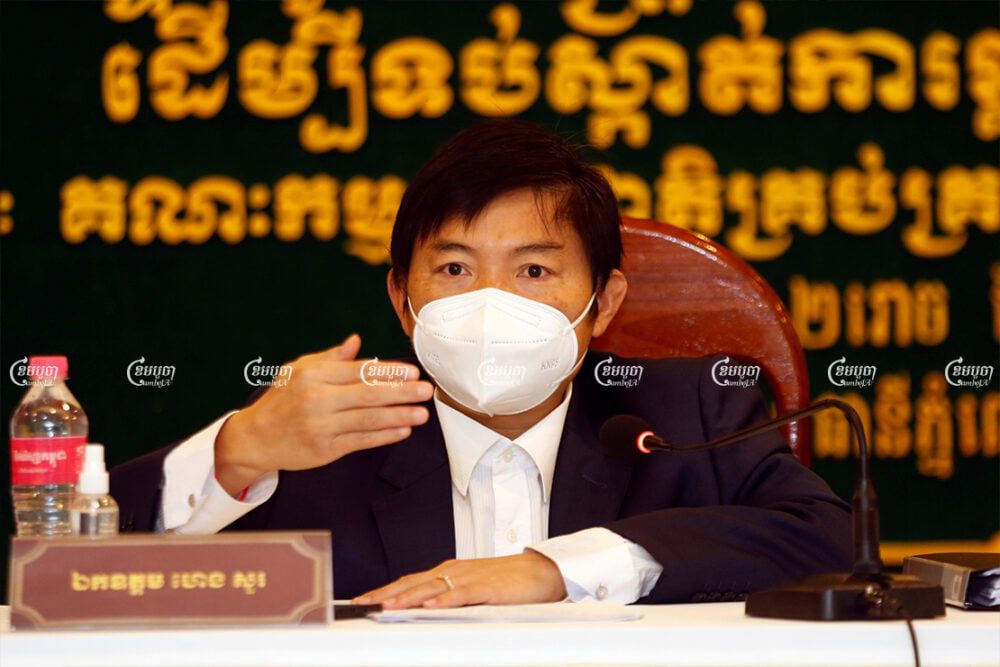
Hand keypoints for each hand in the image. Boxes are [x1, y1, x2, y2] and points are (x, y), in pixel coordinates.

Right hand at [214, 334, 433, 495]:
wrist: (254, 438)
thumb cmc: (281, 400)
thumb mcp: (299, 370)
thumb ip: (331, 358)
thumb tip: (356, 341)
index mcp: (314, 375)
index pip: (359, 371)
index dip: (389, 371)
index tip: (412, 371)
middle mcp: (318, 399)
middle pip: (368, 394)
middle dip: (402, 392)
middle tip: (425, 390)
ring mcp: (322, 426)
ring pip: (369, 419)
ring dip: (400, 415)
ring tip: (422, 412)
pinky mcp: (325, 449)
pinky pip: (362, 440)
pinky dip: (385, 435)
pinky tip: (403, 429)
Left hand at [353, 552, 567, 608]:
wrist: (540, 571)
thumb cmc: (507, 582)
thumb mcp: (471, 589)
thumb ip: (448, 597)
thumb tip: (421, 610)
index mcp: (448, 572)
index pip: (409, 580)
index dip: (385, 590)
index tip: (362, 600)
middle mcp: (453, 571)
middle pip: (413, 582)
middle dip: (385, 593)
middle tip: (361, 604)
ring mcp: (469, 578)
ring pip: (431, 587)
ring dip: (406, 597)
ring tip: (385, 605)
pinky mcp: (487, 587)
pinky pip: (461, 594)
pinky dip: (444, 599)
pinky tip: (429, 606)